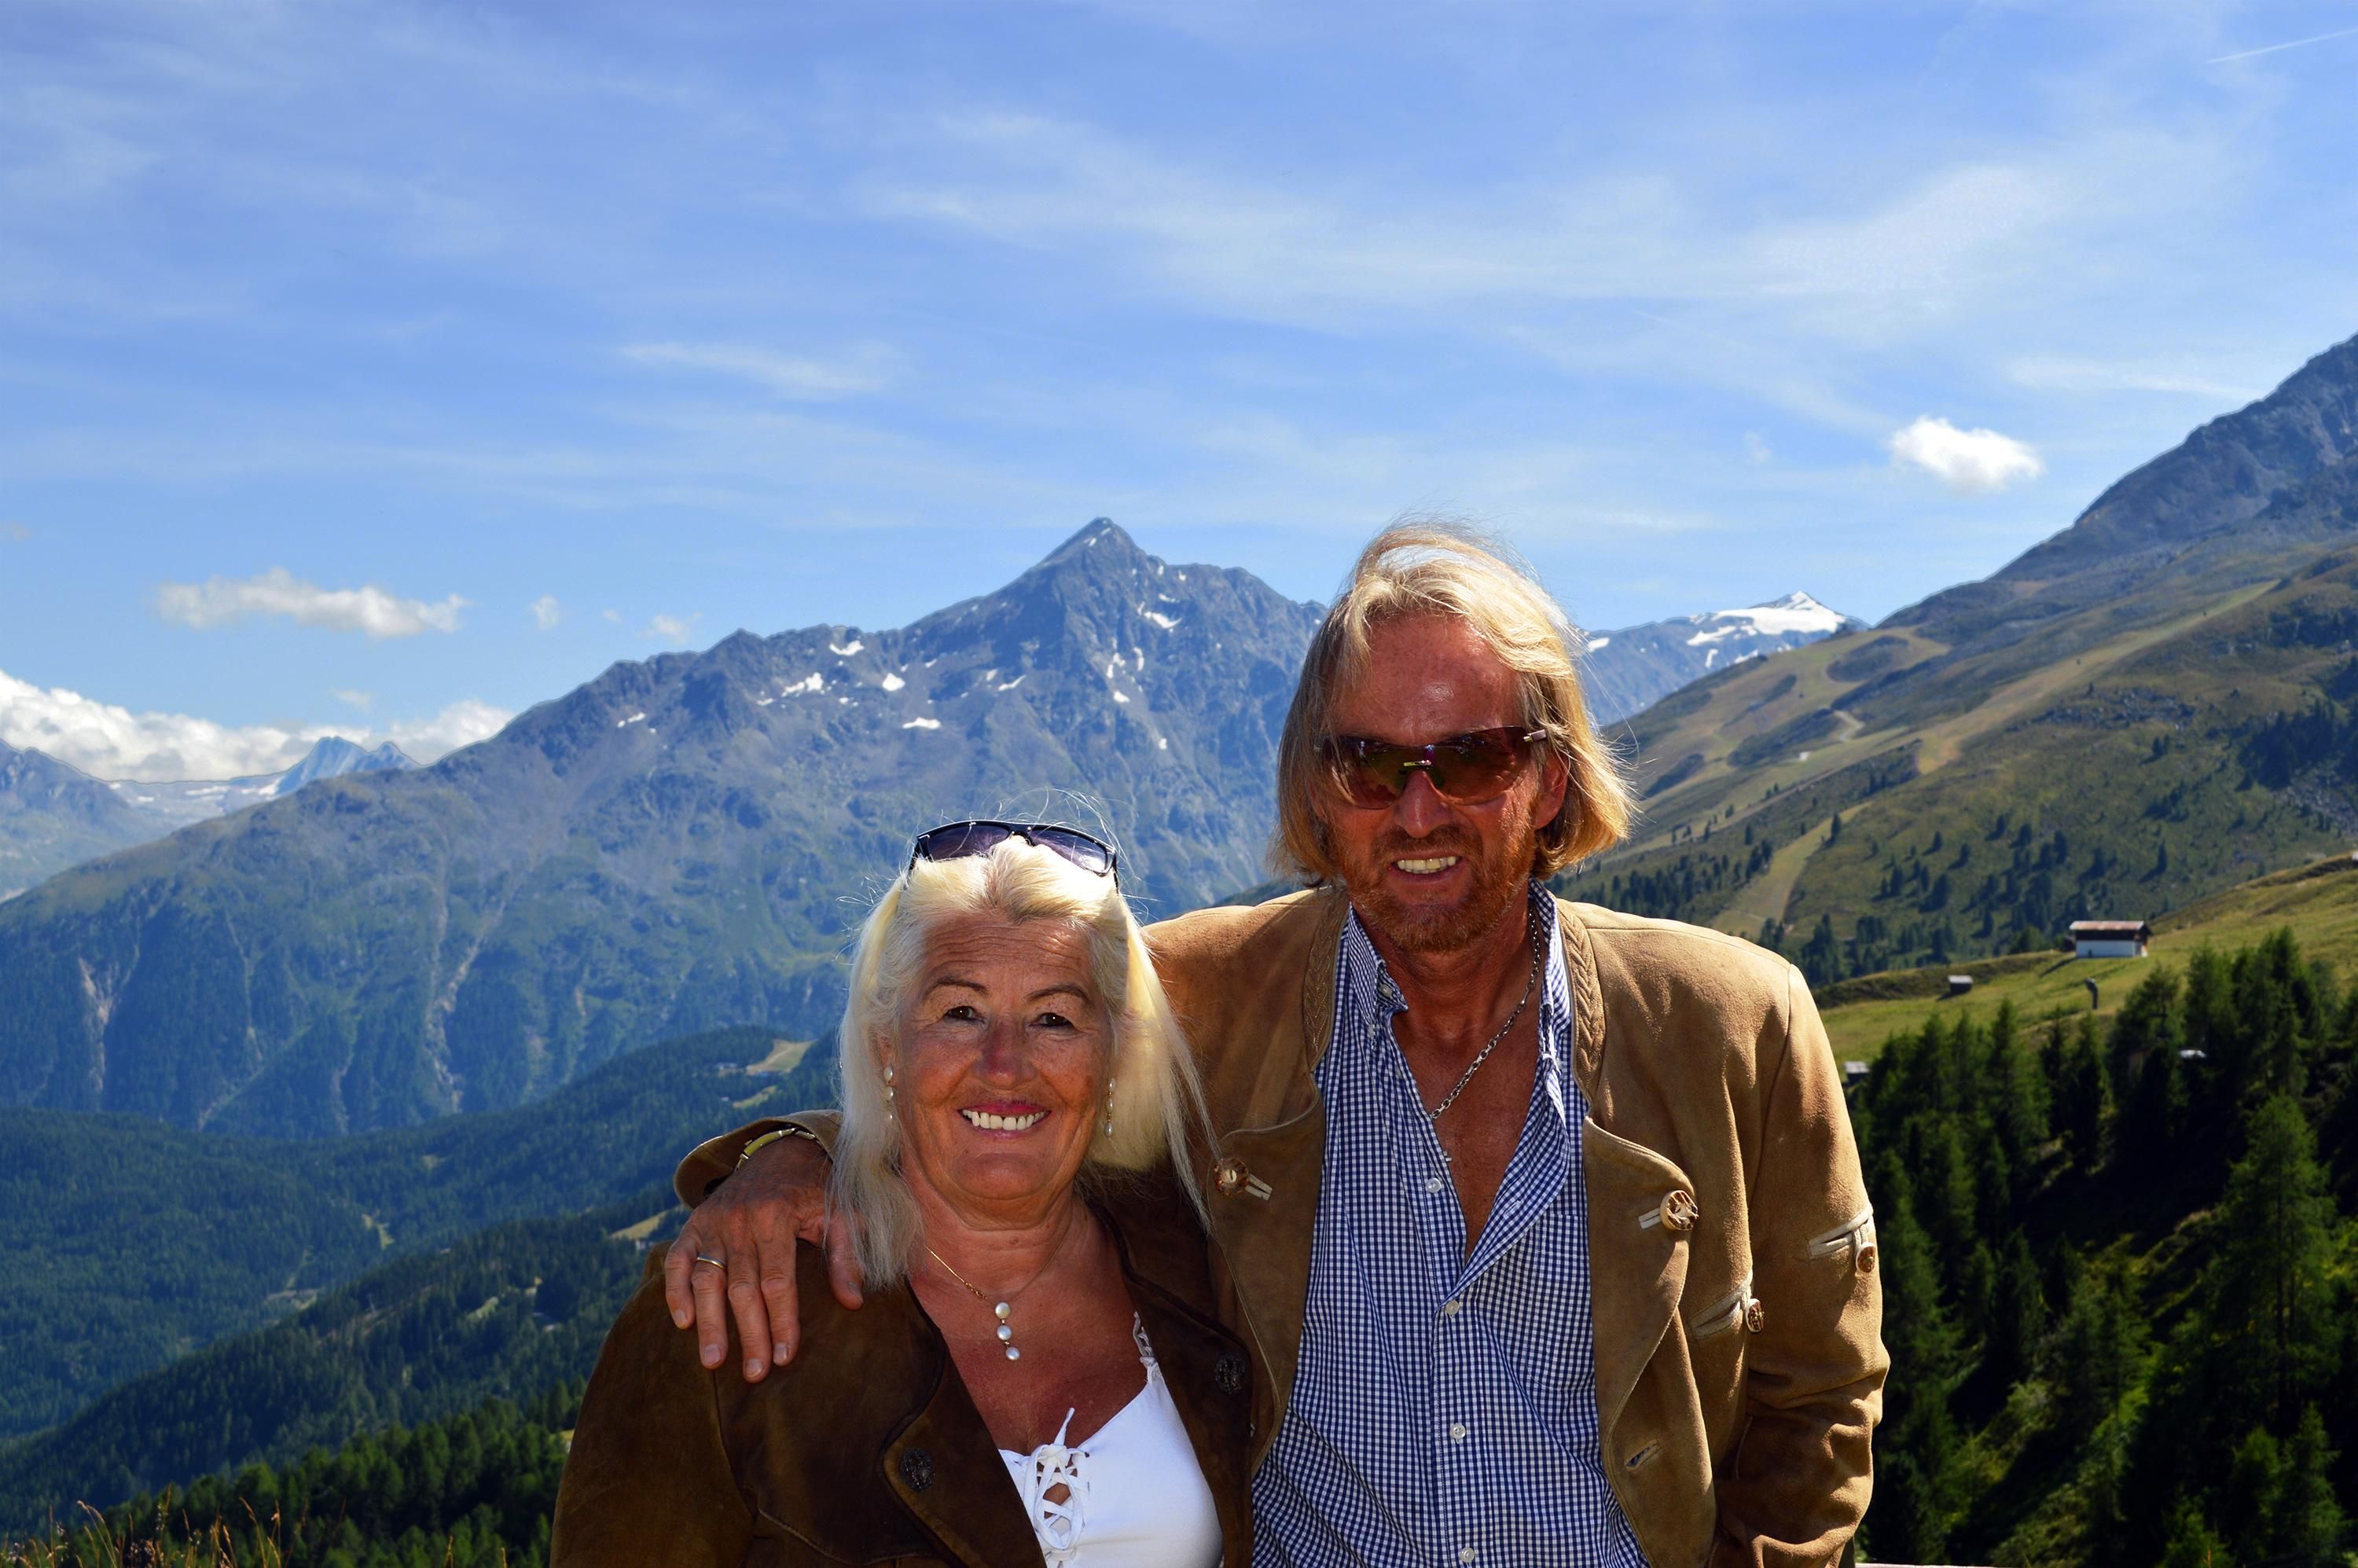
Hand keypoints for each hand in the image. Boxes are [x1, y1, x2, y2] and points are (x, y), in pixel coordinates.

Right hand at [664, 1134, 865, 1379]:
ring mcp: (713, 1222)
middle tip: (754, 1373)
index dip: (781, 1321)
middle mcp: (740, 1220)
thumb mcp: (842, 1214)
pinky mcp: (695, 1223)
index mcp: (777, 1216)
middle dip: (749, 1333)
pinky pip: (678, 1260)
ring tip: (712, 1362)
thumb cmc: (816, 1191)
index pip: (777, 1281)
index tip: (784, 1357)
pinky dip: (675, 1291)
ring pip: (705, 1279)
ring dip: (708, 1322)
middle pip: (741, 1288)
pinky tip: (683, 1322)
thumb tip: (853, 1303)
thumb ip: (846, 1257)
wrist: (782, 1151)